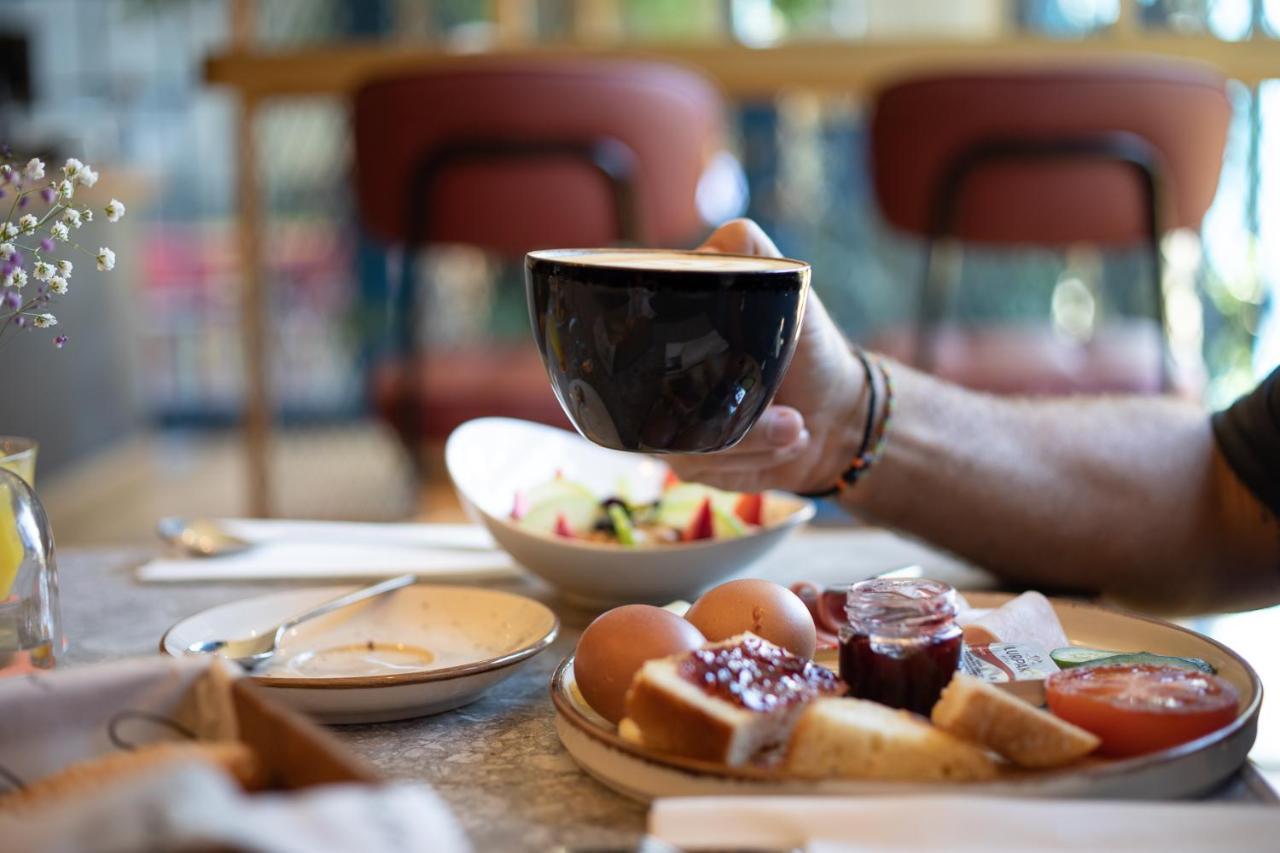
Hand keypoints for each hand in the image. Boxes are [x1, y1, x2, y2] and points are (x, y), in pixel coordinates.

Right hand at [666, 219, 865, 493]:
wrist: (836, 413)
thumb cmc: (805, 347)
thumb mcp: (785, 286)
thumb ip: (748, 249)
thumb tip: (709, 248)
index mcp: (663, 334)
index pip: (626, 344)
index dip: (664, 359)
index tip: (722, 364)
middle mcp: (653, 380)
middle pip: (654, 405)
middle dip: (729, 417)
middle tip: (789, 417)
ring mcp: (667, 425)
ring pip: (683, 445)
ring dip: (753, 441)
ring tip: (796, 427)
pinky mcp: (688, 465)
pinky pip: (704, 469)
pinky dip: (755, 460)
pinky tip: (787, 442)